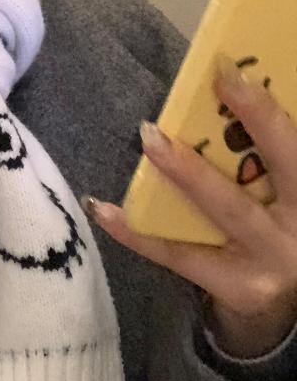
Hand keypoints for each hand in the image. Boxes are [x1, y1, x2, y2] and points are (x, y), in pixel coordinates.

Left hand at [82, 53, 296, 358]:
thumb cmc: (275, 230)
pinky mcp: (237, 287)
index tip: (228, 69)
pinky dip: (137, 232)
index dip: (264, 106)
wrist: (285, 310)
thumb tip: (217, 93)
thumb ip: (264, 158)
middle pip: (284, 165)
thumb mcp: (282, 194)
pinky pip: (179, 255)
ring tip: (150, 138)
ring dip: (187, 171)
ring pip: (227, 208)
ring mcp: (272, 260)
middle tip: (216, 84)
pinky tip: (102, 208)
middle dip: (252, 122)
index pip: (295, 144)